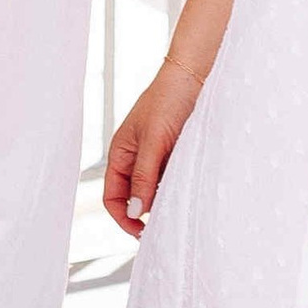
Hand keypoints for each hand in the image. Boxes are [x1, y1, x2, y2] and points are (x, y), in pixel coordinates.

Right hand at [103, 60, 204, 236]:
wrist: (195, 76)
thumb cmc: (169, 100)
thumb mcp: (154, 141)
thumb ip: (144, 176)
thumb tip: (136, 211)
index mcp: (120, 154)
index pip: (112, 197)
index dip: (123, 217)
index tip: (142, 232)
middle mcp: (136, 159)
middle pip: (133, 199)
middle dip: (144, 215)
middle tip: (164, 228)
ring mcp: (156, 158)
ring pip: (154, 192)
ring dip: (163, 203)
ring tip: (178, 209)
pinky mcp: (175, 156)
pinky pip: (171, 181)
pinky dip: (177, 190)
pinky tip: (188, 193)